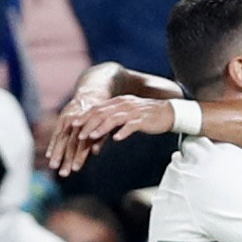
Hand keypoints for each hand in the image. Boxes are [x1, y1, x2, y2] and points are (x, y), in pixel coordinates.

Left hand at [48, 96, 171, 175]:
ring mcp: (133, 112)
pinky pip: (131, 125)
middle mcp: (123, 104)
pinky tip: (116, 139)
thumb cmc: (146, 116)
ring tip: (92, 137)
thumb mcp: (127, 115)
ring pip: (113, 119)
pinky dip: (123, 132)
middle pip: (102, 113)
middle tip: (77, 134)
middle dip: (88, 124)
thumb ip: (113, 119)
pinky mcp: (143, 120)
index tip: (73, 126)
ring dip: (101, 128)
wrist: (168, 113)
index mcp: (118, 102)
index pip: (97, 108)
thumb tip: (99, 129)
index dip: (84, 117)